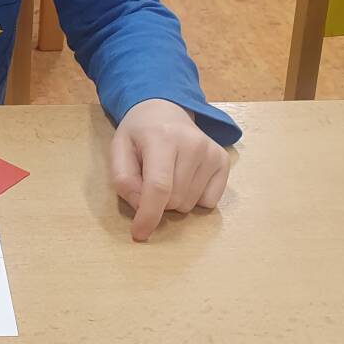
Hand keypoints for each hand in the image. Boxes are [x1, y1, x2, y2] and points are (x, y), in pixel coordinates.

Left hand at [109, 99, 228, 241]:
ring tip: (168, 175)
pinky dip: (194, 199)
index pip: (159, 187)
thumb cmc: (139, 134)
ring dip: (174, 201)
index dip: (149, 215)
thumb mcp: (119, 150)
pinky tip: (186, 178)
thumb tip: (142, 207)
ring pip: (191, 204)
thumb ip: (123, 180)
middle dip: (157, 203)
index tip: (139, 234)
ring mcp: (212, 152)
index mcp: (162, 138)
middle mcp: (193, 144)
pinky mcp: (224, 161)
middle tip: (150, 181)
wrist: (165, 109)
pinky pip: (209, 202)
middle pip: (174, 200)